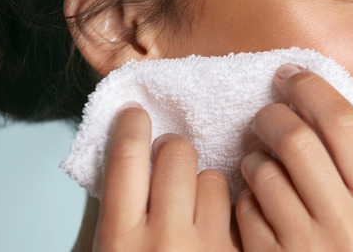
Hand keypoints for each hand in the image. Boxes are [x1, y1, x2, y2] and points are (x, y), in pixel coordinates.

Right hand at [93, 103, 238, 251]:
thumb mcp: (111, 250)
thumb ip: (115, 211)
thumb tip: (126, 156)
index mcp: (121, 241)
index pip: (127, 157)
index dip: (131, 125)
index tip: (135, 114)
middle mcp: (166, 240)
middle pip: (177, 153)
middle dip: (172, 149)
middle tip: (167, 162)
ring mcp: (209, 247)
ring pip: (213, 178)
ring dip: (203, 186)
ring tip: (192, 212)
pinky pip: (241, 207)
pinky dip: (228, 213)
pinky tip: (214, 233)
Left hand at [235, 65, 352, 250]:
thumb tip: (320, 103)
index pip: (343, 123)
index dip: (312, 88)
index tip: (292, 75)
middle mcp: (347, 228)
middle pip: (296, 138)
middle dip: (273, 115)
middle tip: (267, 113)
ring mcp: (304, 250)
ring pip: (263, 170)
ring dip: (254, 155)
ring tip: (261, 159)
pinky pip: (244, 208)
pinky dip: (245, 194)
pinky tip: (257, 198)